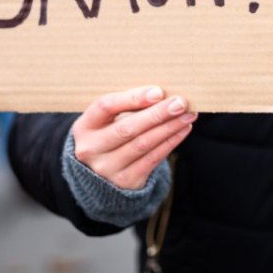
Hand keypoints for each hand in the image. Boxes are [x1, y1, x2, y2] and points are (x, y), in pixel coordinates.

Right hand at [71, 85, 196, 190]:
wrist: (99, 175)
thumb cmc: (109, 135)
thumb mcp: (107, 121)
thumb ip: (127, 107)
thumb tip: (163, 94)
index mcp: (84, 126)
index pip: (106, 106)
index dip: (132, 98)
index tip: (158, 92)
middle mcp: (91, 149)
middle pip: (127, 128)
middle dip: (157, 114)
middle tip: (181, 103)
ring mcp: (107, 168)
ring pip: (143, 144)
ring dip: (169, 127)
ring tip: (188, 115)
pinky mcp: (125, 181)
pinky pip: (152, 159)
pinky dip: (170, 142)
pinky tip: (183, 130)